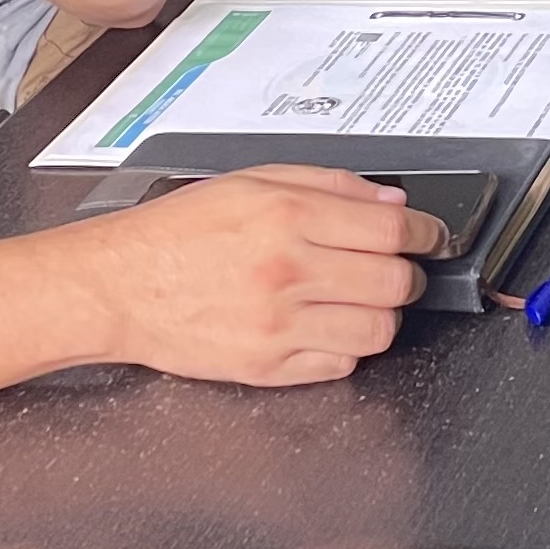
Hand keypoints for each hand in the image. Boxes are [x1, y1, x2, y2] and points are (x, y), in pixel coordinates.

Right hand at [80, 164, 446, 386]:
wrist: (118, 285)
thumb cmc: (178, 232)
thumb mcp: (252, 182)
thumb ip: (330, 186)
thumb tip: (393, 203)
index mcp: (286, 216)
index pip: (392, 231)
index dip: (427, 234)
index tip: (431, 237)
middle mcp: (287, 271)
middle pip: (394, 282)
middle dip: (406, 275)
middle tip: (392, 268)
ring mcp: (278, 325)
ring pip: (377, 331)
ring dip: (381, 315)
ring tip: (359, 300)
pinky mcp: (267, 366)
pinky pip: (340, 364)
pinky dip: (345, 347)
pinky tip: (324, 325)